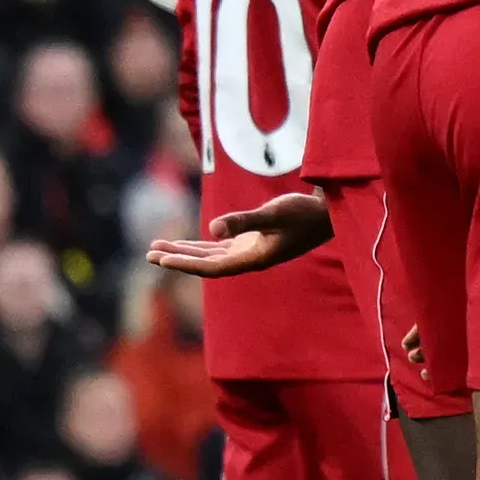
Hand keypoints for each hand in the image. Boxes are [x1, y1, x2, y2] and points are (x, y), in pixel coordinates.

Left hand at [146, 190, 331, 278]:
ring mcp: (251, 251)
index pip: (211, 267)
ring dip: (184, 252)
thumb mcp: (274, 213)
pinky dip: (201, 246)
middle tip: (148, 254)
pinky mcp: (255, 242)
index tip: (160, 261)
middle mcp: (250, 259)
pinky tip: (187, 244)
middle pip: (205, 264)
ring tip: (157, 248)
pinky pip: (220, 248)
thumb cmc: (305, 213)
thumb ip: (244, 220)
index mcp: (254, 259)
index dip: (184, 264)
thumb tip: (212, 228)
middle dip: (177, 259)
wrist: (331, 214)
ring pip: (210, 256)